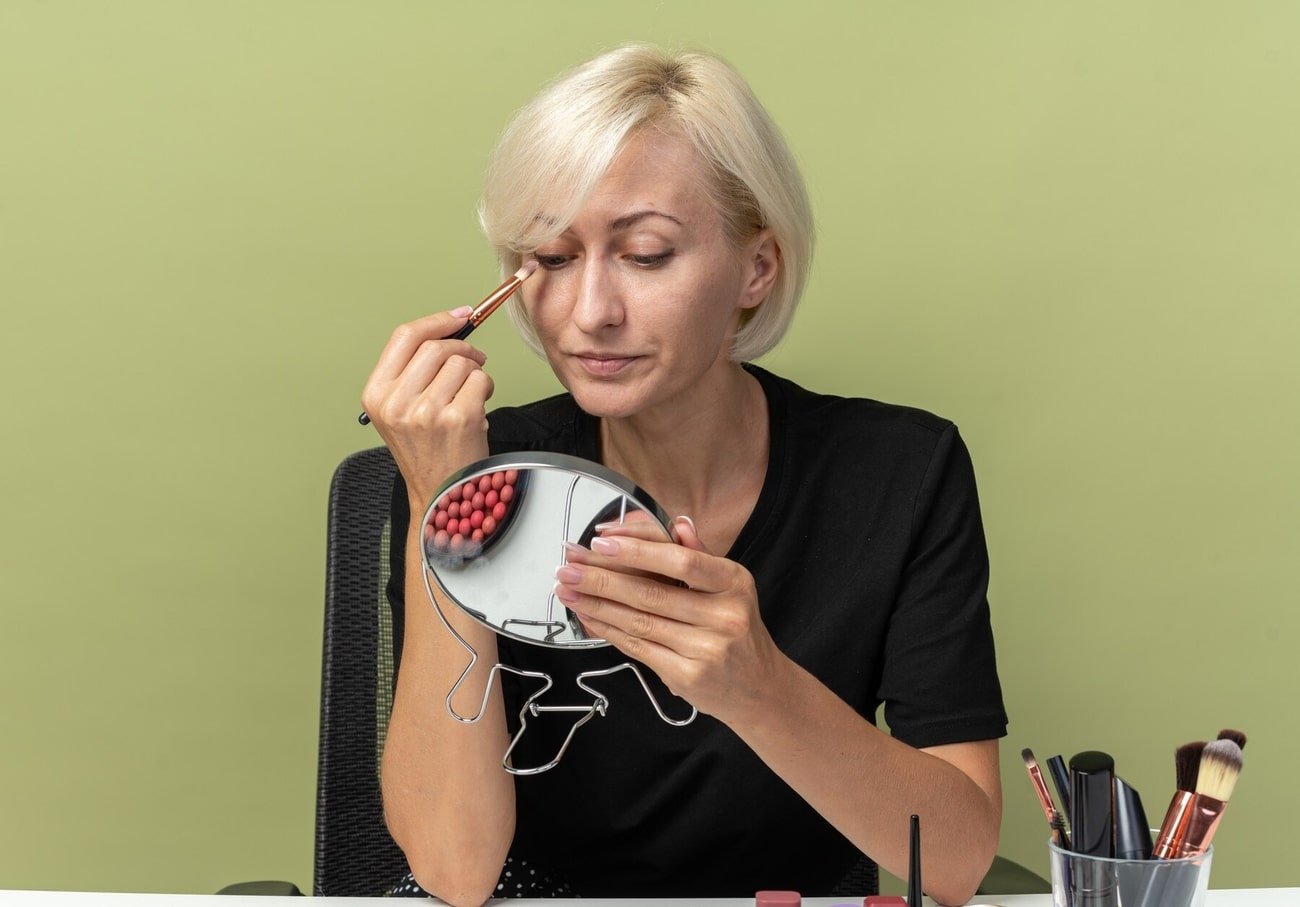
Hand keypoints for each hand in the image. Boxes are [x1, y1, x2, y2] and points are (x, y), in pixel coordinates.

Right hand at [361, 308, 493, 504]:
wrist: (441, 495)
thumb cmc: (427, 452)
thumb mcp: (401, 411)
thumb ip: (414, 371)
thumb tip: (450, 327)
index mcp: (377, 395)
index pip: (404, 337)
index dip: (436, 320)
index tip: (460, 316)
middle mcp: (397, 402)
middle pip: (436, 346)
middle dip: (463, 348)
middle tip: (474, 361)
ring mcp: (427, 411)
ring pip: (462, 362)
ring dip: (476, 373)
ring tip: (472, 395)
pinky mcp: (458, 418)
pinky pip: (481, 381)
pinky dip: (487, 389)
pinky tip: (479, 408)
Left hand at [554, 517, 785, 722]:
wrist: (759, 688)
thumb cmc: (738, 631)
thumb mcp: (730, 587)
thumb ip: (700, 556)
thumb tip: (677, 523)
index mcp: (734, 582)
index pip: (681, 561)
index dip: (638, 551)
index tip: (601, 542)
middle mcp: (724, 615)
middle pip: (651, 593)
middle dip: (600, 577)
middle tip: (568, 565)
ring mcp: (707, 648)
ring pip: (638, 621)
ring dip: (596, 603)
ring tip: (567, 589)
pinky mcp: (688, 676)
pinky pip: (638, 647)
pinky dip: (608, 630)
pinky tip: (588, 617)